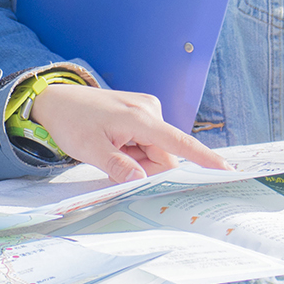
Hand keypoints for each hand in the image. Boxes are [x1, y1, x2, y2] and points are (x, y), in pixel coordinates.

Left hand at [29, 84, 229, 182]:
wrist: (56, 101)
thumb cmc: (71, 122)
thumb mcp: (89, 150)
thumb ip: (118, 167)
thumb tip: (142, 182)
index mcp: (140, 118)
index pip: (179, 142)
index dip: (204, 158)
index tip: (227, 170)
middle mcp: (150, 110)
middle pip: (165, 155)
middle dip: (146, 168)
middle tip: (115, 163)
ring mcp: (147, 110)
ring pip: (157, 151)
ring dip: (138, 160)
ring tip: (110, 150)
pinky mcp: (143, 113)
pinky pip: (149, 142)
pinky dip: (135, 151)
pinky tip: (115, 145)